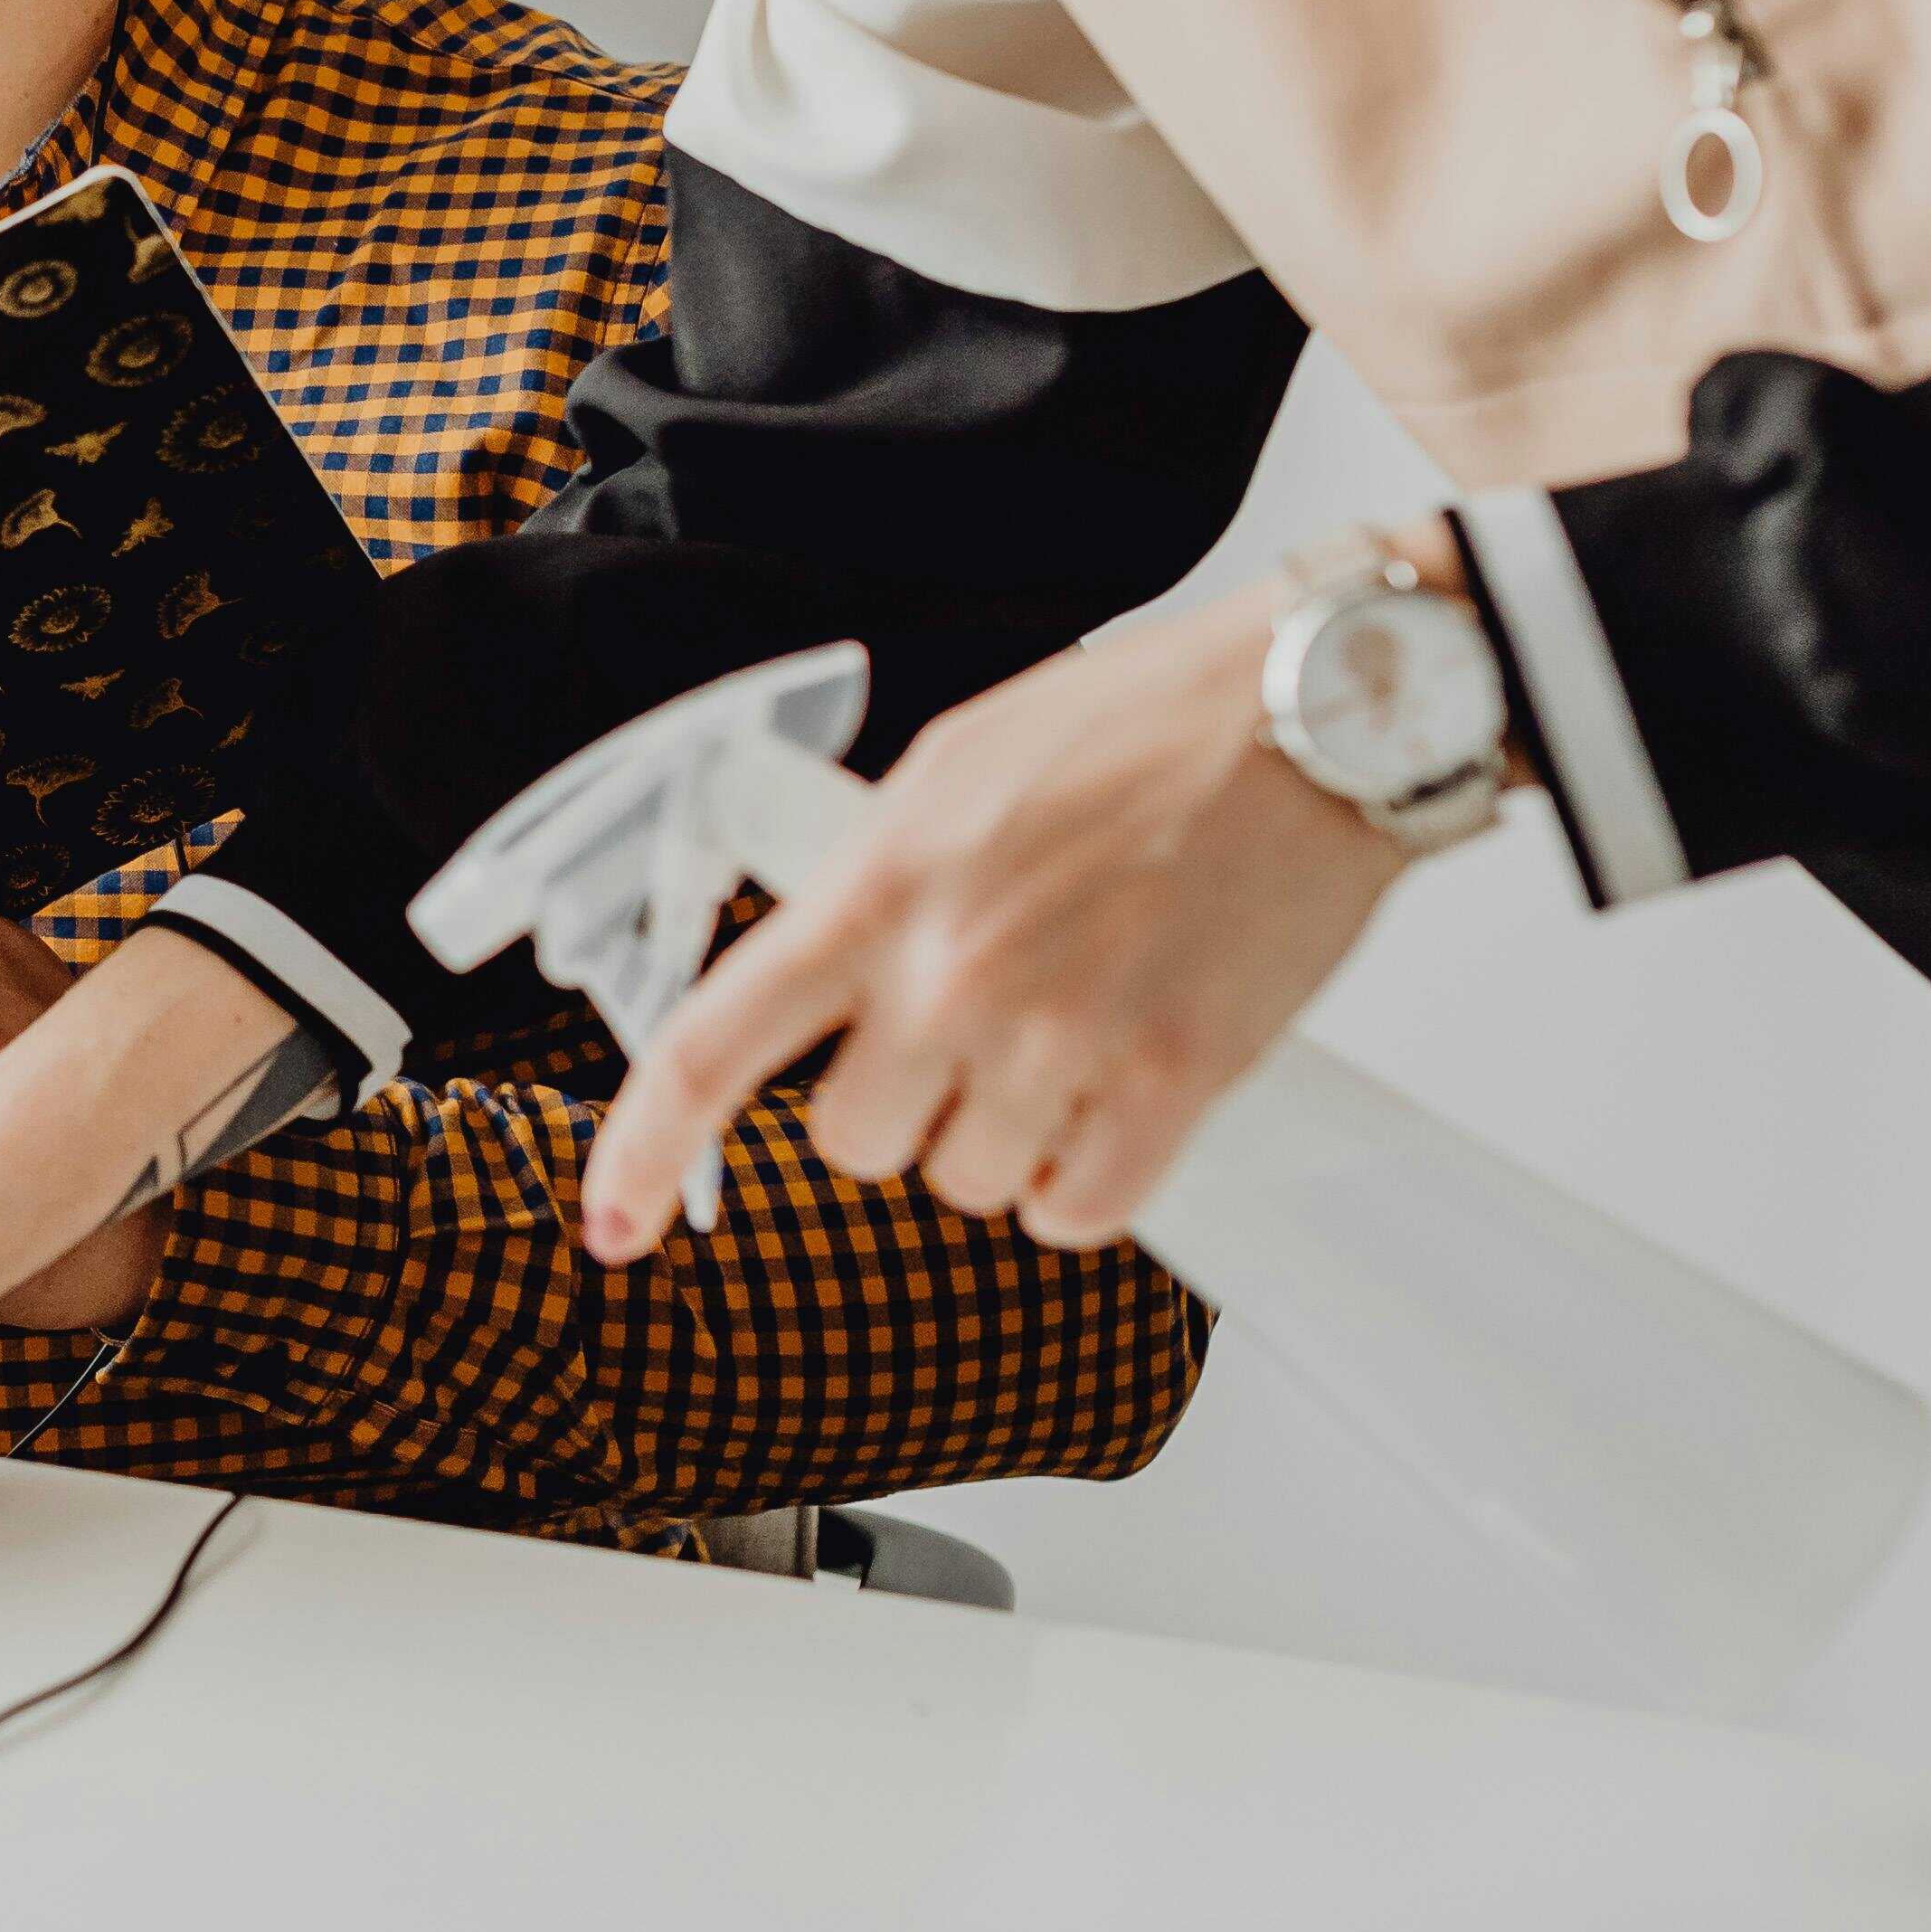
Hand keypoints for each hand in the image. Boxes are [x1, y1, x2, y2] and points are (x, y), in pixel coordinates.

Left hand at [581, 568, 1418, 1258]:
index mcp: (878, 885)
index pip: (712, 1046)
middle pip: (854, 1142)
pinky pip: (1079, 1210)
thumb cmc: (1149, 724)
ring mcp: (1061, 1037)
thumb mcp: (957, 766)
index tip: (610, 1219)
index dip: (645, 1151)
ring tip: (1070, 1032)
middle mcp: (951, 974)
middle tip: (966, 1032)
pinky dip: (1089, 1178)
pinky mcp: (1172, 1082)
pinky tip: (1115, 1101)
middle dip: (899, 1105)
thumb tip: (817, 950)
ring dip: (1005, 1137)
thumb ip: (871, 870)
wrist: (1320, 712)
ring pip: (970, 1182)